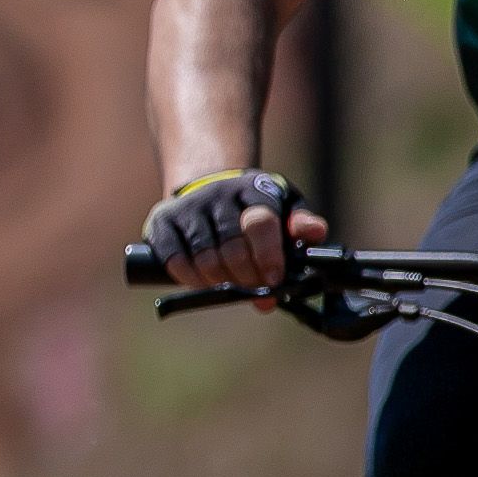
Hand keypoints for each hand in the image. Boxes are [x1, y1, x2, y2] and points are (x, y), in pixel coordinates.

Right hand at [145, 170, 328, 302]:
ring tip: (232, 287)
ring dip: (221, 282)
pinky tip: (204, 282)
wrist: (207, 185)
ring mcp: (187, 207)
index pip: (260, 223)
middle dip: (247, 277)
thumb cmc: (254, 207)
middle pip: (232, 247)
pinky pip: (174, 260)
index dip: (268, 256)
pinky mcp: (162, 221)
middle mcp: (217, 194)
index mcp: (253, 190)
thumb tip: (315, 232)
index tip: (273, 281)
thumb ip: (301, 222)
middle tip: (256, 291)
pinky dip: (191, 279)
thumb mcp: (284, 206)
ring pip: (204, 258)